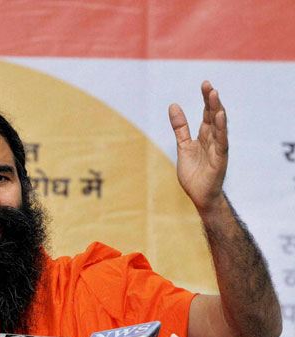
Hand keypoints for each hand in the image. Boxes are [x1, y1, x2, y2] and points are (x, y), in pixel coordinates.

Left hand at [168, 81, 228, 212]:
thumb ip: (180, 127)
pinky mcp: (220, 159)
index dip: (206, 99)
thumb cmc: (194, 173)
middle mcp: (214, 139)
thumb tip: (173, 105)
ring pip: (219, 126)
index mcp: (205, 136)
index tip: (205, 84)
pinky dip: (220, 129)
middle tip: (208, 85)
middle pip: (214, 116)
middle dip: (211, 100)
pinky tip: (219, 116)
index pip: (207, 113)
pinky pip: (221, 142)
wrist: (199, 195)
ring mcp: (218, 148)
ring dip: (217, 110)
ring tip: (214, 94)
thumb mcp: (183, 146)